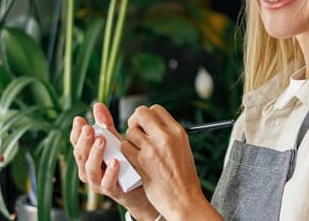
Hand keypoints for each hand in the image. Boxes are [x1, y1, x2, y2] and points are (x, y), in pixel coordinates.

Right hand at [70, 103, 158, 219]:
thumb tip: (97, 105)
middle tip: (90, 128)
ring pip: (90, 169)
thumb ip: (106, 125)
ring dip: (95, 154)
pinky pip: (107, 183)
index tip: (79, 120)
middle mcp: (88, 170)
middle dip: (84, 141)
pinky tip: (115, 161)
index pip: (76, 143)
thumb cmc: (125, 163)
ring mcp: (98, 182)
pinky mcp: (112, 191)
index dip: (76, 132)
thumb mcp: (115, 142)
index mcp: (87, 157)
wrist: (141, 187)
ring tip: (102, 141)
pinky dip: (110, 173)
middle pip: (80, 155)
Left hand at [122, 105, 220, 219]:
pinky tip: (134, 161)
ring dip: (131, 140)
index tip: (145, 125)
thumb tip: (150, 124)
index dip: (147, 116)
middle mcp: (165, 137)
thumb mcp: (182, 148)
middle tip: (136, 133)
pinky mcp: (141, 161)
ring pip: (130, 132)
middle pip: (141, 113)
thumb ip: (168, 134)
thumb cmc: (183, 177)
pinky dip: (126, 153)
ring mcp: (152, 149)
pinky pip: (125, 147)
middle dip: (135, 122)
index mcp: (177, 131)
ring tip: (138, 152)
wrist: (183, 198)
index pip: (156, 109)